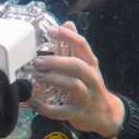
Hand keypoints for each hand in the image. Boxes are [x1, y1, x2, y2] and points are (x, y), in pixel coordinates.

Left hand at [27, 22, 125, 136]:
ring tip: (36, 76)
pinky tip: (33, 102)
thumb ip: (76, 46)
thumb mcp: (87, 65)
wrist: (105, 114)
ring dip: (53, 80)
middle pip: (76, 66)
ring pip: (72, 86)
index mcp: (91, 64)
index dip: (67, 36)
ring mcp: (86, 97)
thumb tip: (68, 23)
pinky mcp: (78, 113)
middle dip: (56, 62)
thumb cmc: (91, 86)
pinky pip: (61, 112)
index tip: (51, 30)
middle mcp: (91, 79)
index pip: (82, 45)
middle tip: (37, 61)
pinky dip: (46, 108)